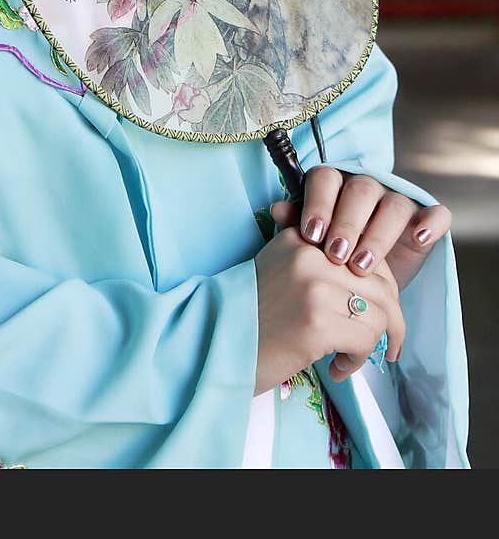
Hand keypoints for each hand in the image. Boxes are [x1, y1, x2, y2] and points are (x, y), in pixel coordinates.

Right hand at [253, 225, 403, 394]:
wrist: (216, 345)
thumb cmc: (250, 315)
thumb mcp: (279, 268)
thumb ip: (318, 261)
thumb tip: (372, 276)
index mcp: (302, 237)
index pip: (364, 251)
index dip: (379, 286)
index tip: (378, 310)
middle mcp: (310, 253)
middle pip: (380, 282)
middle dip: (389, 318)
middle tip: (383, 344)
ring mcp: (314, 285)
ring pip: (380, 311)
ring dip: (373, 342)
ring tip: (348, 358)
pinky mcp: (318, 321)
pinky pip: (367, 338)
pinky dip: (358, 359)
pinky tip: (336, 368)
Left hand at [270, 166, 451, 292]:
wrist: (365, 292)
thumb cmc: (332, 265)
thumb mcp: (314, 249)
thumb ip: (296, 226)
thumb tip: (276, 208)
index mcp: (335, 187)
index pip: (326, 179)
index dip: (319, 204)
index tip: (311, 235)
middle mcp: (367, 189)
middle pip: (360, 190)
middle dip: (347, 223)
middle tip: (336, 256)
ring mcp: (399, 202)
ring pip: (393, 204)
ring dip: (378, 234)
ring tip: (361, 267)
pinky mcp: (426, 221)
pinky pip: (435, 213)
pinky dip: (430, 222)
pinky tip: (418, 238)